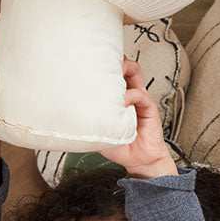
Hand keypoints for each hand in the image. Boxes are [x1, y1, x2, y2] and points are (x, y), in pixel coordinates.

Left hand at [100, 58, 177, 177]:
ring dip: (124, 68)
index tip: (89, 63)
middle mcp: (129, 94)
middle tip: (100, 61)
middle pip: (124, 66)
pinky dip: (130, 95)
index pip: (112, 74)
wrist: (138, 161)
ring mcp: (139, 100)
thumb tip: (70, 114)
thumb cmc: (121, 146)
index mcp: (118, 98)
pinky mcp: (149, 108)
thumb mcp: (99, 132)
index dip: (102, 66)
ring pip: (135, 72)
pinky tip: (122, 103)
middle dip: (113, 59)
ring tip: (113, 72)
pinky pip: (140, 95)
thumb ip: (90, 120)